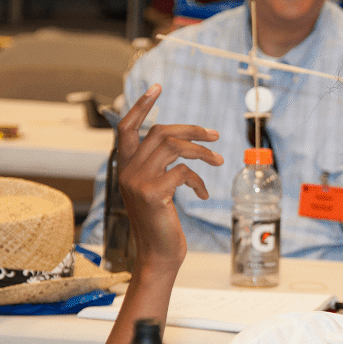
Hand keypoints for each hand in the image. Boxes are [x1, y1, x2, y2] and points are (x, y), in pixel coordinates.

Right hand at [117, 84, 223, 271]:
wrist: (158, 255)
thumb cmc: (161, 223)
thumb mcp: (157, 190)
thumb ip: (159, 166)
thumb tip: (181, 140)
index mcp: (125, 167)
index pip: (127, 128)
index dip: (141, 106)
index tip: (157, 88)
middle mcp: (127, 171)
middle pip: (160, 132)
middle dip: (191, 130)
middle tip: (214, 135)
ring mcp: (137, 181)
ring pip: (174, 147)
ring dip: (202, 152)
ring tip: (217, 162)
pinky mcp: (152, 193)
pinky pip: (183, 172)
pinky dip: (199, 181)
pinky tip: (203, 195)